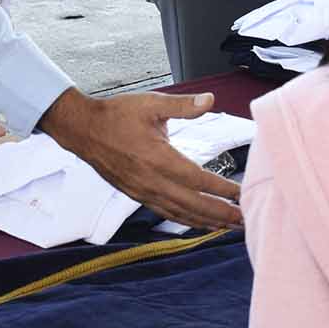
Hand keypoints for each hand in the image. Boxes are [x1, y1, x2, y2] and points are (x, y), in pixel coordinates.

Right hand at [38, 89, 241, 228]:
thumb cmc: (117, 115)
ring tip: (229, 227)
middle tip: (245, 221)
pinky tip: (199, 223)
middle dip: (221, 214)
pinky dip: (186, 220)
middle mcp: (152, 181)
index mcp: (158, 159)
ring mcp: (143, 192)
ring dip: (207, 222)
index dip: (222, 190)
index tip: (242, 195)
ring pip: (181, 214)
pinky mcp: (137, 195)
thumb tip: (210, 100)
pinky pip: (166, 213)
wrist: (83, 130)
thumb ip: (183, 105)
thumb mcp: (151, 103)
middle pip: (193, 205)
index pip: (198, 180)